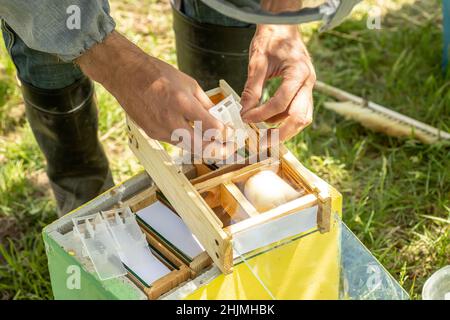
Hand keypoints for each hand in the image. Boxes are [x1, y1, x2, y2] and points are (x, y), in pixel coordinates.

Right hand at [77, 32, 225, 154]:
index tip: (231, 133)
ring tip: (215, 143)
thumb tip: (219, 118)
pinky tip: (194, 135)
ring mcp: (160, 130)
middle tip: (228, 148)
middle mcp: (171, 121)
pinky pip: (175, 142)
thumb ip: (205, 104)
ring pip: (188, 147)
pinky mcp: (153, 134)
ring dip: (203, 147)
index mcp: (182, 103)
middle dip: (218, 150)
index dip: (224, 134)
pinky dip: (187, 140)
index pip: (211, 128)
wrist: (126, 75)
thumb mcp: (189, 84)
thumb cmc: (157, 75)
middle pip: (201, 147)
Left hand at [241, 25, 315, 140]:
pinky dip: (285, 120)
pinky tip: (268, 121)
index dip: (262, 114)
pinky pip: (299, 111)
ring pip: (303, 117)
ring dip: (284, 129)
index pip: (281, 102)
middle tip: (262, 144)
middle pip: (300, 117)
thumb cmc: (271, 38)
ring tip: (263, 134)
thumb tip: (245, 113)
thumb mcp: (257, 61)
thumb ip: (252, 88)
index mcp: (299, 72)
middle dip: (281, 134)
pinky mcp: (304, 90)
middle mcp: (309, 82)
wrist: (283, 25)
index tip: (246, 119)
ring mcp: (309, 87)